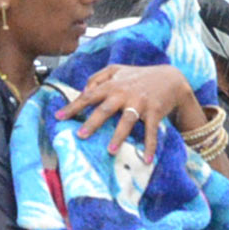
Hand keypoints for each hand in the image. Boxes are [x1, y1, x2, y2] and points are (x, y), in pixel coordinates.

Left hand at [54, 64, 198, 160]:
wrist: (170, 78)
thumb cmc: (139, 76)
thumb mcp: (116, 69)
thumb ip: (97, 77)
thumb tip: (83, 91)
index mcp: (113, 85)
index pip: (89, 96)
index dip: (73, 106)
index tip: (58, 117)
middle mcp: (124, 93)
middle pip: (105, 109)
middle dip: (93, 123)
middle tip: (81, 135)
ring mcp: (140, 103)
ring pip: (127, 121)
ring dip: (119, 136)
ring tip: (110, 150)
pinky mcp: (155, 112)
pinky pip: (151, 131)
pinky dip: (150, 146)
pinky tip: (147, 159)